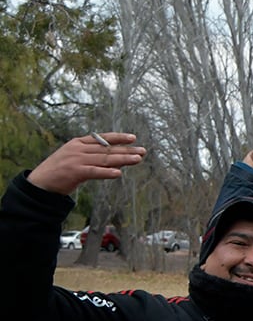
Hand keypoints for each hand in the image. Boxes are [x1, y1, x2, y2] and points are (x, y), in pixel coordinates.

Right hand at [28, 133, 146, 194]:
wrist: (41, 182)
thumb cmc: (60, 171)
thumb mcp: (76, 159)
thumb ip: (94, 158)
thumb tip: (117, 161)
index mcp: (78, 143)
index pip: (102, 138)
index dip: (118, 138)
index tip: (133, 138)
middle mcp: (79, 149)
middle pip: (107, 149)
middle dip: (126, 150)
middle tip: (142, 151)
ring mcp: (77, 160)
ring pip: (104, 159)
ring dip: (122, 159)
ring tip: (137, 160)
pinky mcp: (75, 172)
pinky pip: (94, 172)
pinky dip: (107, 172)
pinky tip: (118, 173)